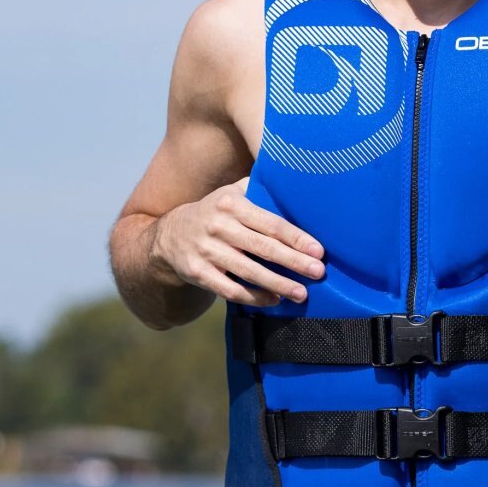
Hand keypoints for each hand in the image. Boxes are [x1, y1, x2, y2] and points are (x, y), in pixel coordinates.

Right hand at [150, 178, 324, 306]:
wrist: (169, 234)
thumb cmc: (214, 213)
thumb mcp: (231, 194)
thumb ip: (259, 190)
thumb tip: (297, 186)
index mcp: (231, 204)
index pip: (270, 223)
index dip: (296, 238)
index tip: (318, 251)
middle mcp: (218, 226)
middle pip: (263, 248)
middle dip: (294, 262)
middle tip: (318, 273)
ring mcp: (206, 251)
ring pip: (249, 272)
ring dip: (278, 284)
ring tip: (301, 293)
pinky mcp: (198, 273)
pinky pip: (230, 290)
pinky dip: (254, 297)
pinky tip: (274, 300)